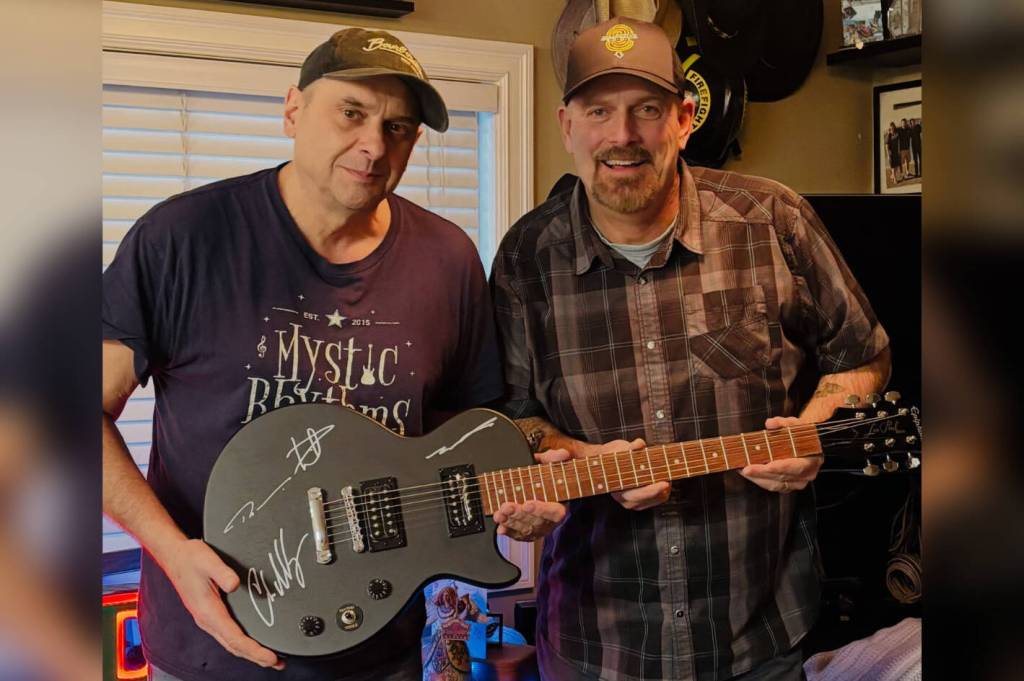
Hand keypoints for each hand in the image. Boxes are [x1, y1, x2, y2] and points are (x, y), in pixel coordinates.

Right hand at [162, 538, 283, 669]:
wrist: (174, 555)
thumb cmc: (190, 558)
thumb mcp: (208, 560)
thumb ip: (223, 572)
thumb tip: (234, 584)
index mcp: (208, 611)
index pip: (235, 638)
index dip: (254, 650)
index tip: (270, 657)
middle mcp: (207, 620)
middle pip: (234, 646)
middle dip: (256, 657)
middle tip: (277, 663)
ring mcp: (207, 619)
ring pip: (230, 643)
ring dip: (249, 653)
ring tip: (268, 658)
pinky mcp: (209, 614)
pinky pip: (227, 635)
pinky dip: (241, 644)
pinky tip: (249, 643)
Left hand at [494, 448, 568, 540]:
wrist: (544, 485)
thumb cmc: (549, 476)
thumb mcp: (553, 463)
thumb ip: (556, 458)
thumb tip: (560, 454)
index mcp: (561, 505)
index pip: (555, 512)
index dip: (542, 509)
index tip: (528, 503)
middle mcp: (550, 520)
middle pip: (536, 522)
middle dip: (519, 514)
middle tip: (507, 506)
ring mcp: (539, 527)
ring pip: (526, 529)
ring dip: (511, 522)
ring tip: (499, 514)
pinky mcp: (528, 532)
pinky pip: (518, 535)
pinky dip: (509, 532)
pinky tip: (500, 528)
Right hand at [577, 438, 670, 510]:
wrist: (607, 462)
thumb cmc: (613, 455)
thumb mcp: (620, 448)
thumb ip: (630, 447)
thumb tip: (639, 443)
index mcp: (618, 488)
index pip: (638, 494)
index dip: (653, 490)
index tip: (665, 483)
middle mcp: (625, 499)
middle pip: (650, 498)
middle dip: (663, 487)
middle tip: (669, 475)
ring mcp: (633, 503)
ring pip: (657, 499)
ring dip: (665, 487)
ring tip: (664, 473)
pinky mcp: (641, 502)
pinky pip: (658, 499)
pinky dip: (664, 490)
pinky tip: (662, 478)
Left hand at [740, 416, 823, 492]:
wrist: (807, 445)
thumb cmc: (801, 435)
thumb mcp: (795, 425)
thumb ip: (783, 423)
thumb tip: (770, 423)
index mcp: (811, 460)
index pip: (795, 467)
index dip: (779, 467)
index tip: (765, 466)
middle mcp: (807, 475)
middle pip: (781, 477)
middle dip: (762, 473)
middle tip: (745, 469)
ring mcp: (798, 483)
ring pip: (775, 484)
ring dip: (757, 478)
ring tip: (742, 470)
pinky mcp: (789, 486)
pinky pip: (773, 486)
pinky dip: (759, 480)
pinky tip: (749, 473)